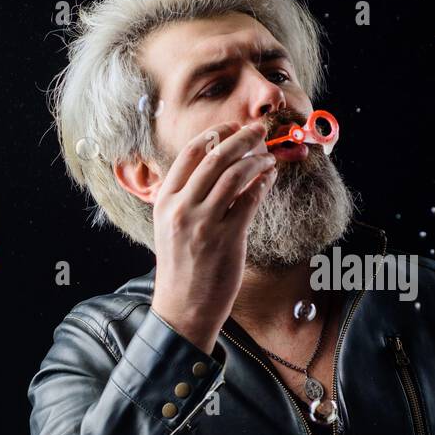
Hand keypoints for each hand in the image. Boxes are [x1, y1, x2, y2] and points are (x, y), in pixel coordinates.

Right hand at [150, 120, 277, 353]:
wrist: (183, 308)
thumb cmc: (182, 267)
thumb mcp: (171, 227)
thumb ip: (187, 197)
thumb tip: (219, 166)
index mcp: (165, 200)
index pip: (190, 153)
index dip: (216, 133)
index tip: (233, 126)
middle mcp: (181, 208)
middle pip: (215, 157)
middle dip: (242, 138)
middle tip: (260, 131)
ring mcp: (203, 223)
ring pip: (235, 175)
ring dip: (256, 160)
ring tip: (269, 157)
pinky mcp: (226, 239)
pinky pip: (249, 201)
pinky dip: (262, 185)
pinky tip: (270, 179)